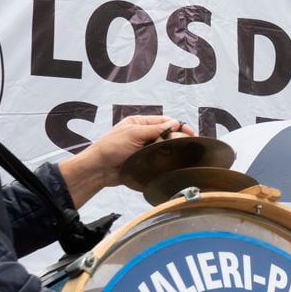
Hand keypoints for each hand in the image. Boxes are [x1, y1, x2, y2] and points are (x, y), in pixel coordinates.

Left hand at [61, 115, 190, 206]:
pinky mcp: (144, 163)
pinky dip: (165, 162)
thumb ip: (154, 129)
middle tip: (191, 145)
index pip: (164, 121)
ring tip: (184, 155)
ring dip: (172, 151)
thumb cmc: (111, 147)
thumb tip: (174, 123)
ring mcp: (144, 150)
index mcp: (140, 124)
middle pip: (166, 134)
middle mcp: (143, 135)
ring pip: (164, 148)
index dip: (178, 126)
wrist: (99, 170)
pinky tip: (174, 164)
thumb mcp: (133, 133)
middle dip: (178, 138)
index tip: (190, 132)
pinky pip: (158, 161)